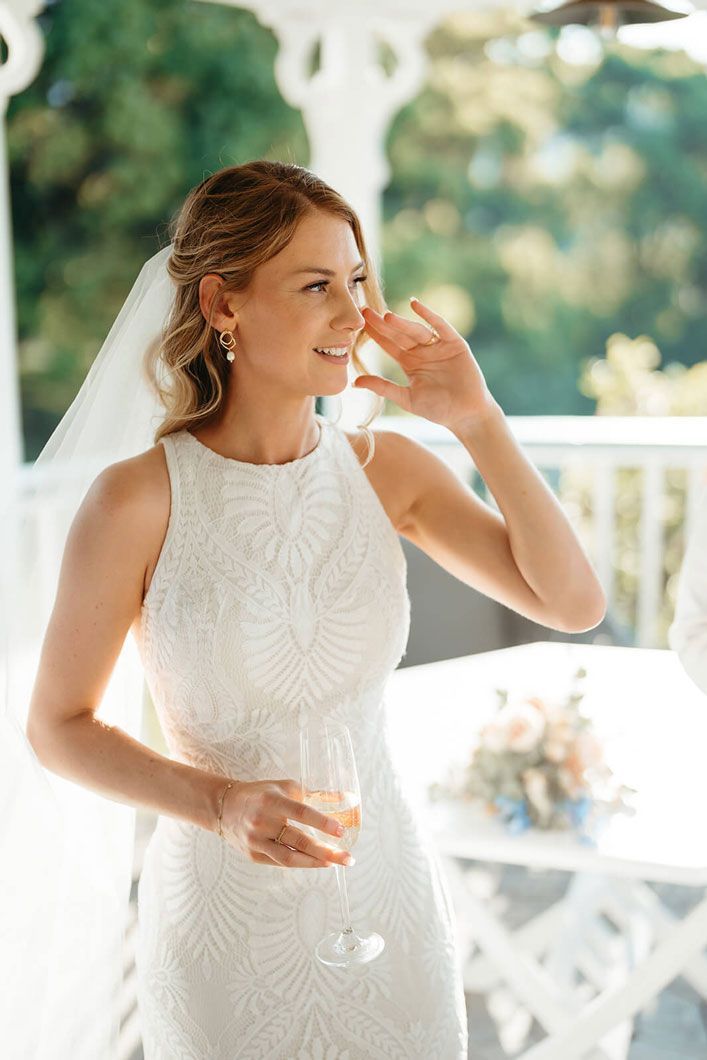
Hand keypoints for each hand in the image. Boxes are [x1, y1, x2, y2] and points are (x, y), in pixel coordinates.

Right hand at [220, 778, 353, 868]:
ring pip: (289, 857)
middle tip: (347, 858)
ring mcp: (256, 841)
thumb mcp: (287, 787)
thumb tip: (349, 798)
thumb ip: (316, 794)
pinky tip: (315, 862)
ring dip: (315, 862)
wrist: (225, 807)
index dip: (322, 822)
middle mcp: (262, 822)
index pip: (301, 812)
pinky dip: (300, 863)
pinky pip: (280, 862)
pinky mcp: (253, 855)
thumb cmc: (263, 794)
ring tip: (334, 863)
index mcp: (272, 801)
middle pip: (299, 840)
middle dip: (326, 851)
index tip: (341, 831)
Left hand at [355, 297, 495, 432]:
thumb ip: (383, 387)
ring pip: (415, 330)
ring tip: (386, 316)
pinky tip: (415, 305)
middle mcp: (422, 351)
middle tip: (365, 311)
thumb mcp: (406, 398)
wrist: (466, 413)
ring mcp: (438, 346)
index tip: (359, 323)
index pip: (388, 344)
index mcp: (409, 363)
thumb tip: (355, 382)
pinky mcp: (454, 343)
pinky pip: (440, 326)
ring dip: (401, 322)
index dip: (375, 334)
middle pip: (399, 334)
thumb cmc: (438, 409)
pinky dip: (429, 315)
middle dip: (383, 324)